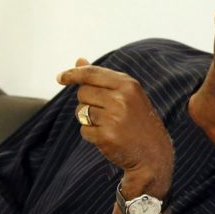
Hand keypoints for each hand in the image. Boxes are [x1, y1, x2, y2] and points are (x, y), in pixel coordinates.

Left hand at [57, 59, 172, 196]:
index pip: (92, 74)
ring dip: (88, 119)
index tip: (61, 77)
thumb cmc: (138, 120)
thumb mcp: (127, 94)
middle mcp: (121, 99)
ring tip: (108, 124)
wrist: (154, 152)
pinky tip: (108, 136)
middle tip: (104, 111)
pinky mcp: (106, 136)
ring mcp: (114, 118)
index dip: (73, 74)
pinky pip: (84, 130)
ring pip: (81, 112)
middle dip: (87, 102)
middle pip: (83, 93)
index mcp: (128, 85)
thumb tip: (79, 60)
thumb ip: (102, 78)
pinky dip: (91, 134)